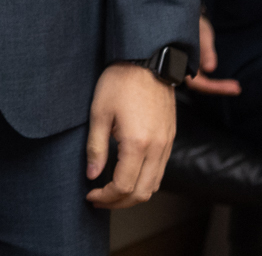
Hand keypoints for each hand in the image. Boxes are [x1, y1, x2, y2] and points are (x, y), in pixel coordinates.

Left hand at [85, 64, 175, 207]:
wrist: (147, 59)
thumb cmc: (120, 81)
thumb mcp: (99, 112)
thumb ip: (96, 147)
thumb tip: (92, 175)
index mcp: (137, 143)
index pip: (123, 186)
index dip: (105, 197)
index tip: (91, 195)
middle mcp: (157, 148)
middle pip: (141, 193)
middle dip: (118, 202)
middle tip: (99, 199)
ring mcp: (167, 144)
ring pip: (154, 186)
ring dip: (133, 195)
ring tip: (112, 192)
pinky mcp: (170, 138)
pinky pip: (161, 171)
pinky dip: (145, 182)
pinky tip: (129, 175)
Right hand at [189, 15, 240, 95]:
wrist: (188, 16)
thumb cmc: (195, 24)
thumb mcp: (202, 36)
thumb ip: (206, 53)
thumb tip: (210, 69)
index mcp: (181, 62)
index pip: (197, 83)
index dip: (214, 87)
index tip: (231, 87)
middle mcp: (183, 67)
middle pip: (200, 86)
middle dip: (218, 88)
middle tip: (237, 88)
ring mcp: (188, 67)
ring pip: (202, 83)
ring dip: (218, 86)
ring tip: (236, 87)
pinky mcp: (193, 64)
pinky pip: (203, 78)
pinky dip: (215, 81)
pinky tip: (227, 82)